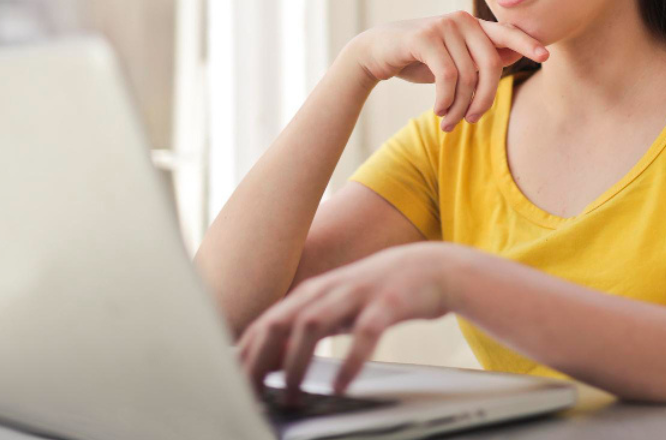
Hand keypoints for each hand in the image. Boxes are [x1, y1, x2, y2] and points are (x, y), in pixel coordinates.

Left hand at [235, 243, 463, 402]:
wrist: (434, 268)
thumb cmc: (380, 293)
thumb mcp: (338, 307)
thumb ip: (305, 327)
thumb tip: (270, 358)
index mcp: (312, 292)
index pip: (265, 322)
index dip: (244, 352)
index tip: (232, 382)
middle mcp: (328, 289)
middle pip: (279, 320)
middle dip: (258, 358)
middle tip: (249, 393)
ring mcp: (357, 294)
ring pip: (313, 324)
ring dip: (297, 362)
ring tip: (292, 396)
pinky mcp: (388, 303)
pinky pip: (365, 333)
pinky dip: (350, 360)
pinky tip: (342, 385)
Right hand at [347, 12, 548, 131]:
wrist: (376, 52)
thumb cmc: (418, 59)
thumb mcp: (453, 60)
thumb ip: (478, 57)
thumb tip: (510, 57)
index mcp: (473, 25)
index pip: (506, 33)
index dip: (526, 44)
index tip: (545, 56)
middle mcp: (462, 20)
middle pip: (489, 65)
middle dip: (484, 99)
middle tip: (472, 120)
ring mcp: (443, 26)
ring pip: (466, 77)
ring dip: (458, 107)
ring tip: (448, 121)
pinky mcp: (425, 37)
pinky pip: (447, 77)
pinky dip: (445, 100)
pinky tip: (438, 111)